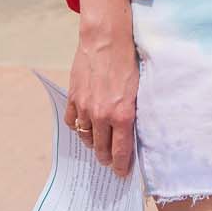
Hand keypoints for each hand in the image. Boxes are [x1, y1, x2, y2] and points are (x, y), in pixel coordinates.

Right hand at [66, 31, 139, 176]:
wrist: (106, 37)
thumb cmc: (128, 59)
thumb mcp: (139, 88)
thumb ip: (133, 111)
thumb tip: (132, 131)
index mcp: (122, 114)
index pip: (121, 152)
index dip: (122, 166)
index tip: (122, 173)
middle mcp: (102, 115)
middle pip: (101, 149)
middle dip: (107, 158)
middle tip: (111, 161)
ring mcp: (85, 107)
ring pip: (86, 138)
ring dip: (93, 143)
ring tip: (99, 143)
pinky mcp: (74, 98)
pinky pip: (72, 122)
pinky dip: (78, 127)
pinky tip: (85, 125)